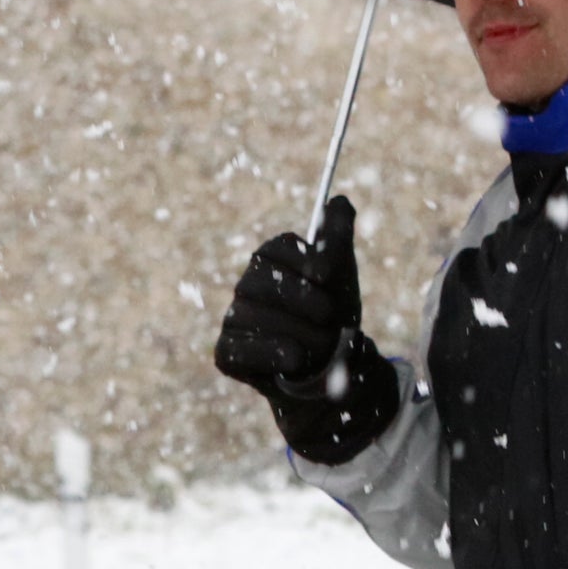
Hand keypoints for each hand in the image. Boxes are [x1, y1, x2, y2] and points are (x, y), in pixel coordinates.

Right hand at [216, 196, 399, 464]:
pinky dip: (272, 355)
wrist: (331, 367)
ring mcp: (232, 319)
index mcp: (269, 259)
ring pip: (257, 319)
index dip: (304, 262)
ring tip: (321, 345)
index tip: (327, 276)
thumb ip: (337, 236)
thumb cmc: (332, 315)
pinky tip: (295, 360)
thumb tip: (338, 201)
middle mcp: (245, 286)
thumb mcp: (341, 274)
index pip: (276, 250)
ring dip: (300, 334)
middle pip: (264, 283)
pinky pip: (241, 350)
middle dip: (305, 302)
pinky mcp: (225, 353)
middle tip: (330, 317)